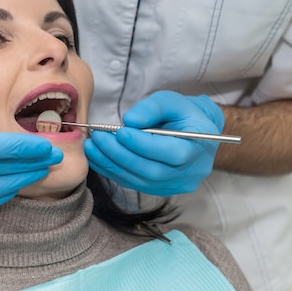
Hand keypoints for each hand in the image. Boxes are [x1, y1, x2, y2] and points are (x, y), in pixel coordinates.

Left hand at [85, 91, 223, 195]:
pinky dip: (113, 171)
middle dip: (121, 154)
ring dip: (112, 164)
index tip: (120, 132)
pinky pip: (133, 183)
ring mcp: (175, 185)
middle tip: (99, 138)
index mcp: (198, 147)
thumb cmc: (182, 113)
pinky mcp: (159, 189)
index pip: (172, 153)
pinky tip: (97, 157)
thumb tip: (130, 121)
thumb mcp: (172, 101)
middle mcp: (190, 172)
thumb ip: (153, 108)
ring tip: (92, 146)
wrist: (193, 132)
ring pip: (140, 180)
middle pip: (152, 171)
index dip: (143, 144)